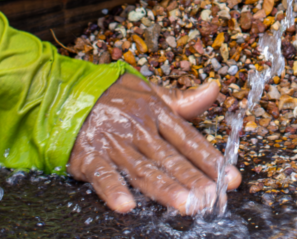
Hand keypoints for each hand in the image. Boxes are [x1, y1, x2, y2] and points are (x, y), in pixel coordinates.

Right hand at [67, 75, 240, 214]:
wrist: (65, 93)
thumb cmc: (112, 96)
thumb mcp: (149, 92)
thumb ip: (182, 99)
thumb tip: (214, 90)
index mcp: (155, 113)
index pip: (188, 139)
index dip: (210, 159)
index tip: (230, 178)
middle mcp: (138, 129)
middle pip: (170, 158)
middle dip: (193, 179)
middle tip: (212, 197)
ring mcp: (114, 143)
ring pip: (143, 169)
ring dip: (165, 188)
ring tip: (185, 204)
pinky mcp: (89, 156)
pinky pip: (102, 175)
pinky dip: (114, 190)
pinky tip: (126, 205)